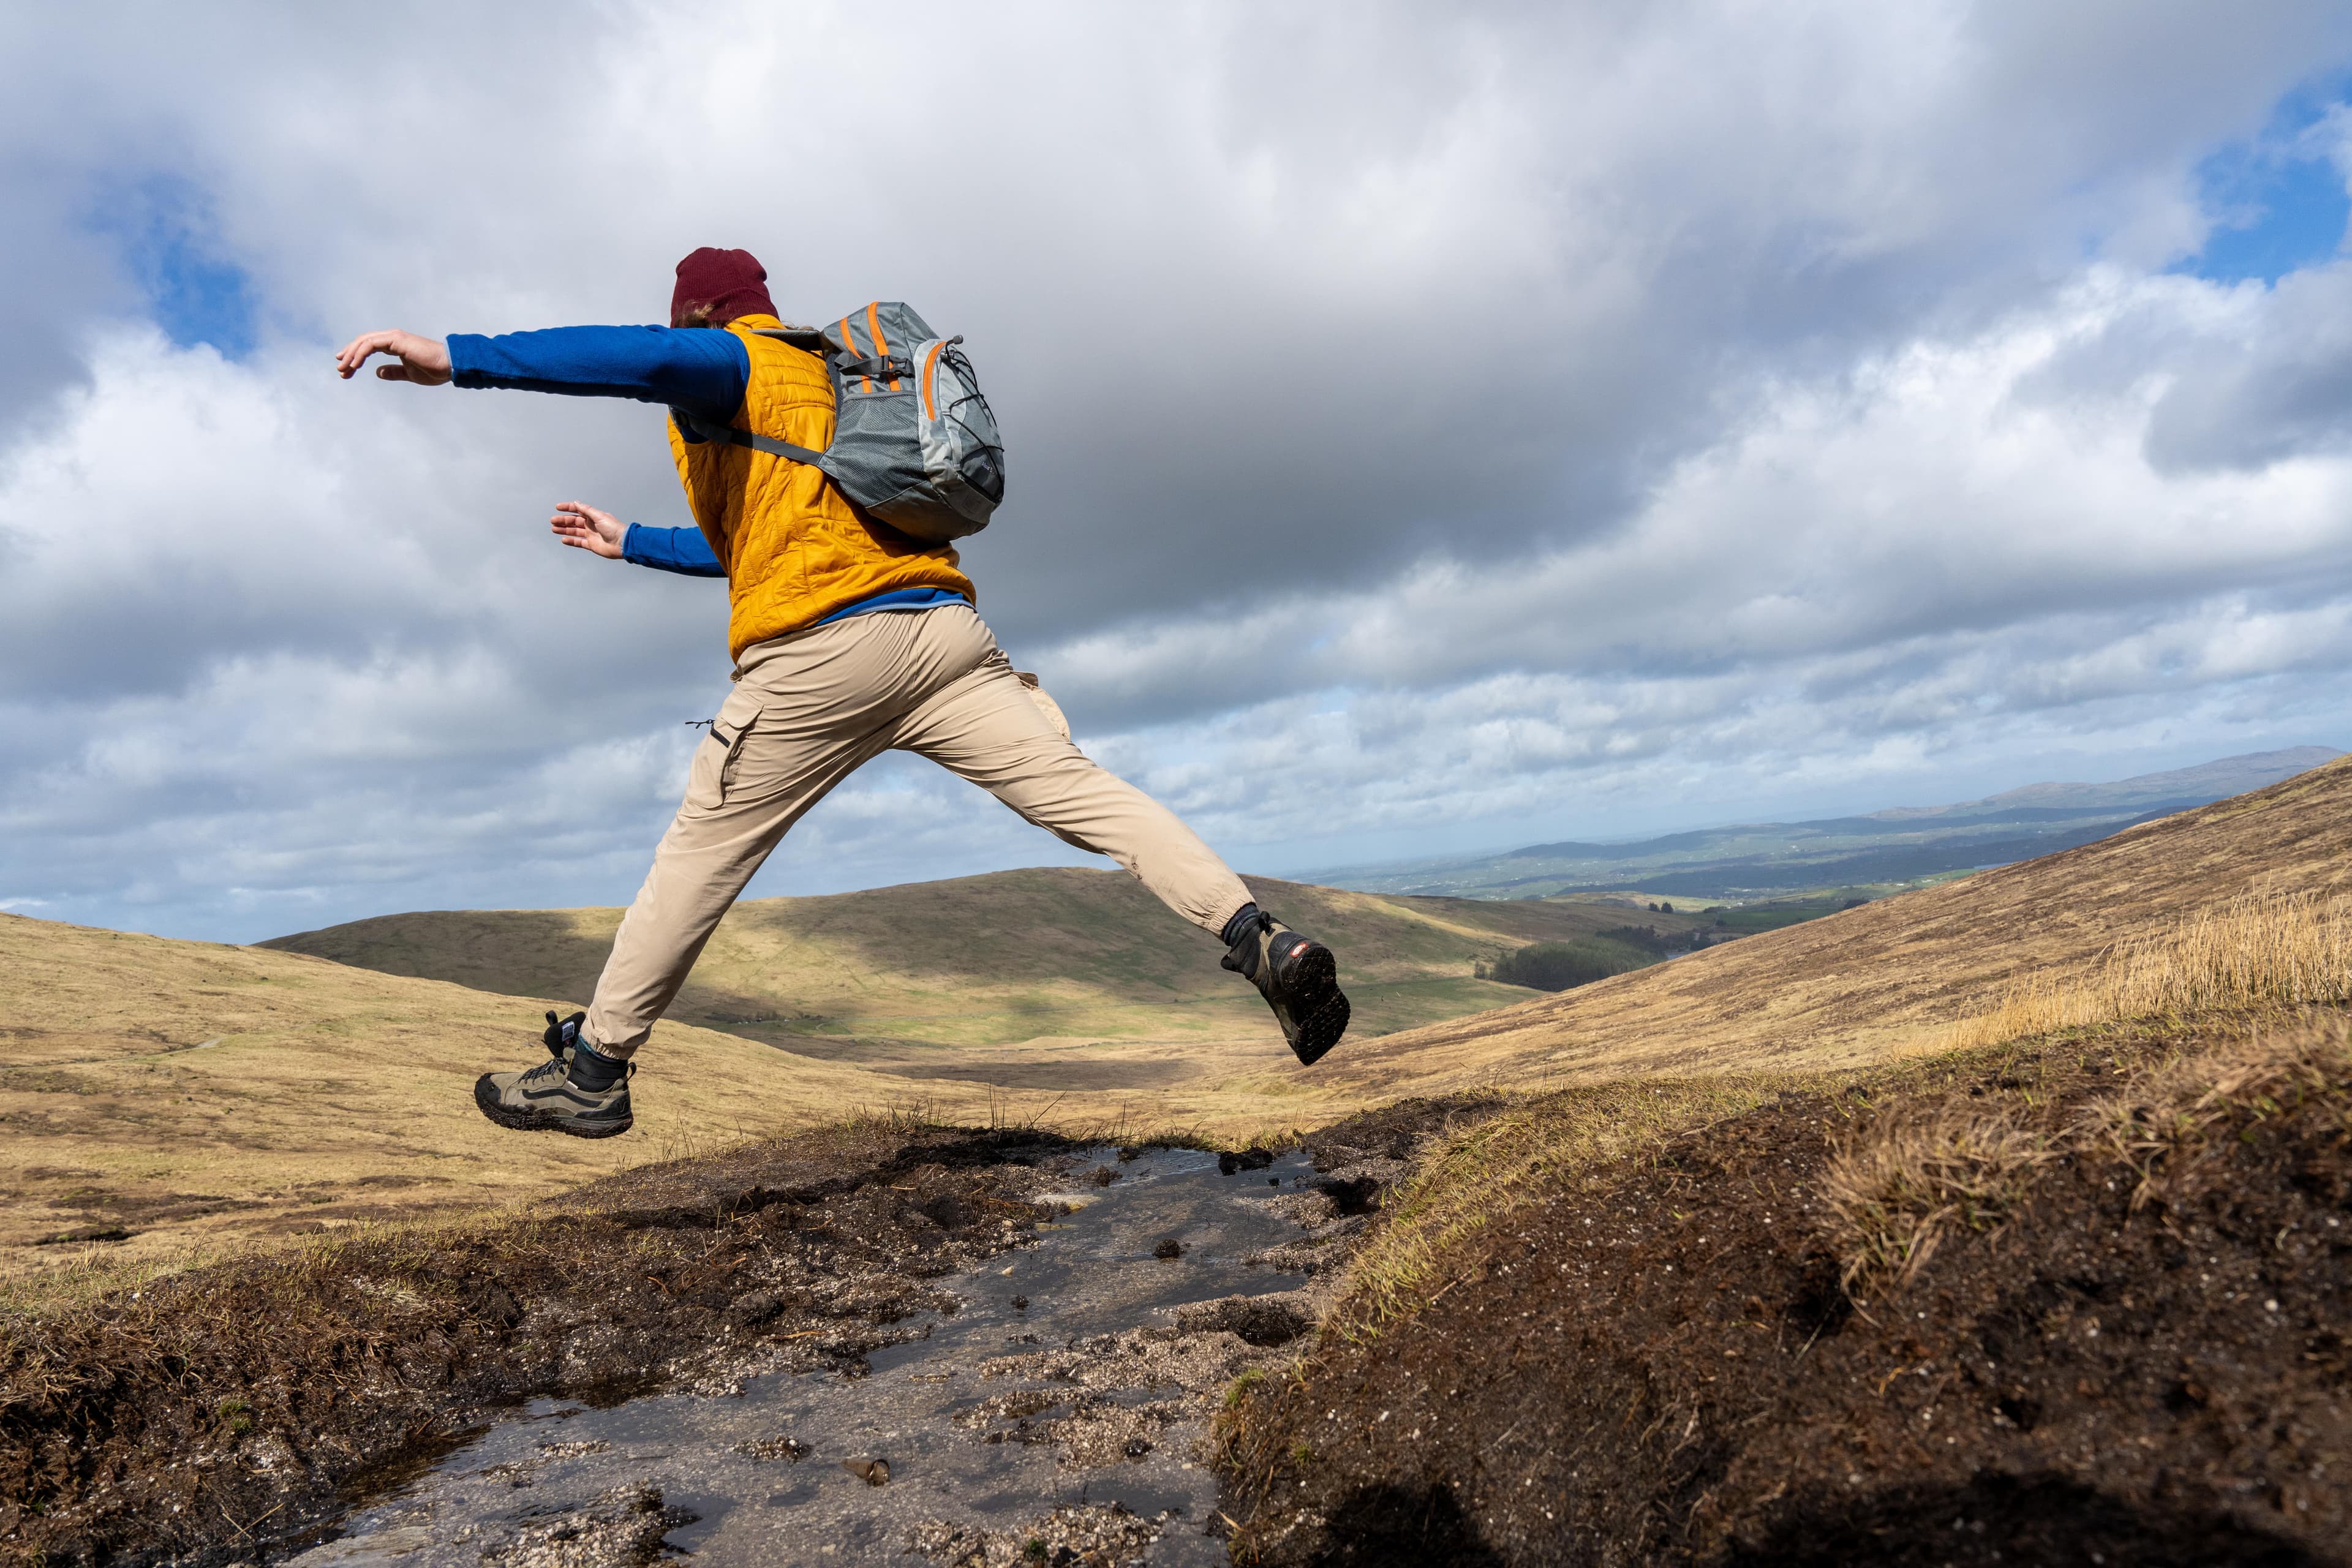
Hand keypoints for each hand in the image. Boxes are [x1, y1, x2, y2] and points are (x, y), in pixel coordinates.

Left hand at [333, 329, 451, 383]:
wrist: (448, 365)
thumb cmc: (434, 370)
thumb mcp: (408, 374)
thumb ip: (393, 372)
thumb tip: (377, 372)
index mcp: (394, 344)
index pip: (368, 346)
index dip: (355, 355)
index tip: (346, 367)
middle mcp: (391, 337)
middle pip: (362, 342)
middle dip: (349, 355)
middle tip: (340, 369)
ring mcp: (393, 337)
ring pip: (363, 342)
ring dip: (350, 355)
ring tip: (343, 369)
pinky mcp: (395, 340)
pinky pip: (370, 345)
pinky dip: (359, 354)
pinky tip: (354, 365)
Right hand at [550, 500, 626, 558]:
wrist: (622, 544)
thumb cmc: (614, 528)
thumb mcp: (599, 516)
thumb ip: (586, 510)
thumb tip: (576, 502)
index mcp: (593, 516)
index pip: (578, 510)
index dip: (568, 508)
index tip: (558, 507)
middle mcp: (591, 525)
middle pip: (573, 521)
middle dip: (563, 521)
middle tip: (553, 521)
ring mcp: (591, 535)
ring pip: (574, 531)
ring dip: (564, 530)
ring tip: (554, 529)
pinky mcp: (591, 545)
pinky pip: (578, 542)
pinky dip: (571, 541)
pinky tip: (563, 539)